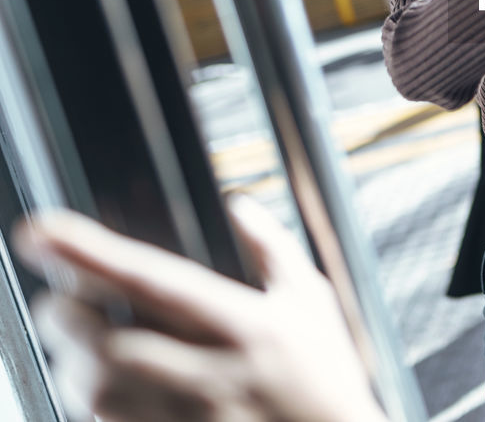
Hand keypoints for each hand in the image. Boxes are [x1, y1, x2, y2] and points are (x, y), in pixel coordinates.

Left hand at [12, 199, 387, 421]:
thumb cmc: (326, 377)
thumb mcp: (312, 301)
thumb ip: (274, 247)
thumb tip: (238, 202)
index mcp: (244, 325)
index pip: (153, 280)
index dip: (91, 253)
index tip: (41, 231)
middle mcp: (212, 375)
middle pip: (107, 346)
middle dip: (65, 319)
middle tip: (58, 302)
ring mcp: (190, 419)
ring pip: (97, 393)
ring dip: (72, 364)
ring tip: (77, 345)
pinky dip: (92, 404)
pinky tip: (102, 388)